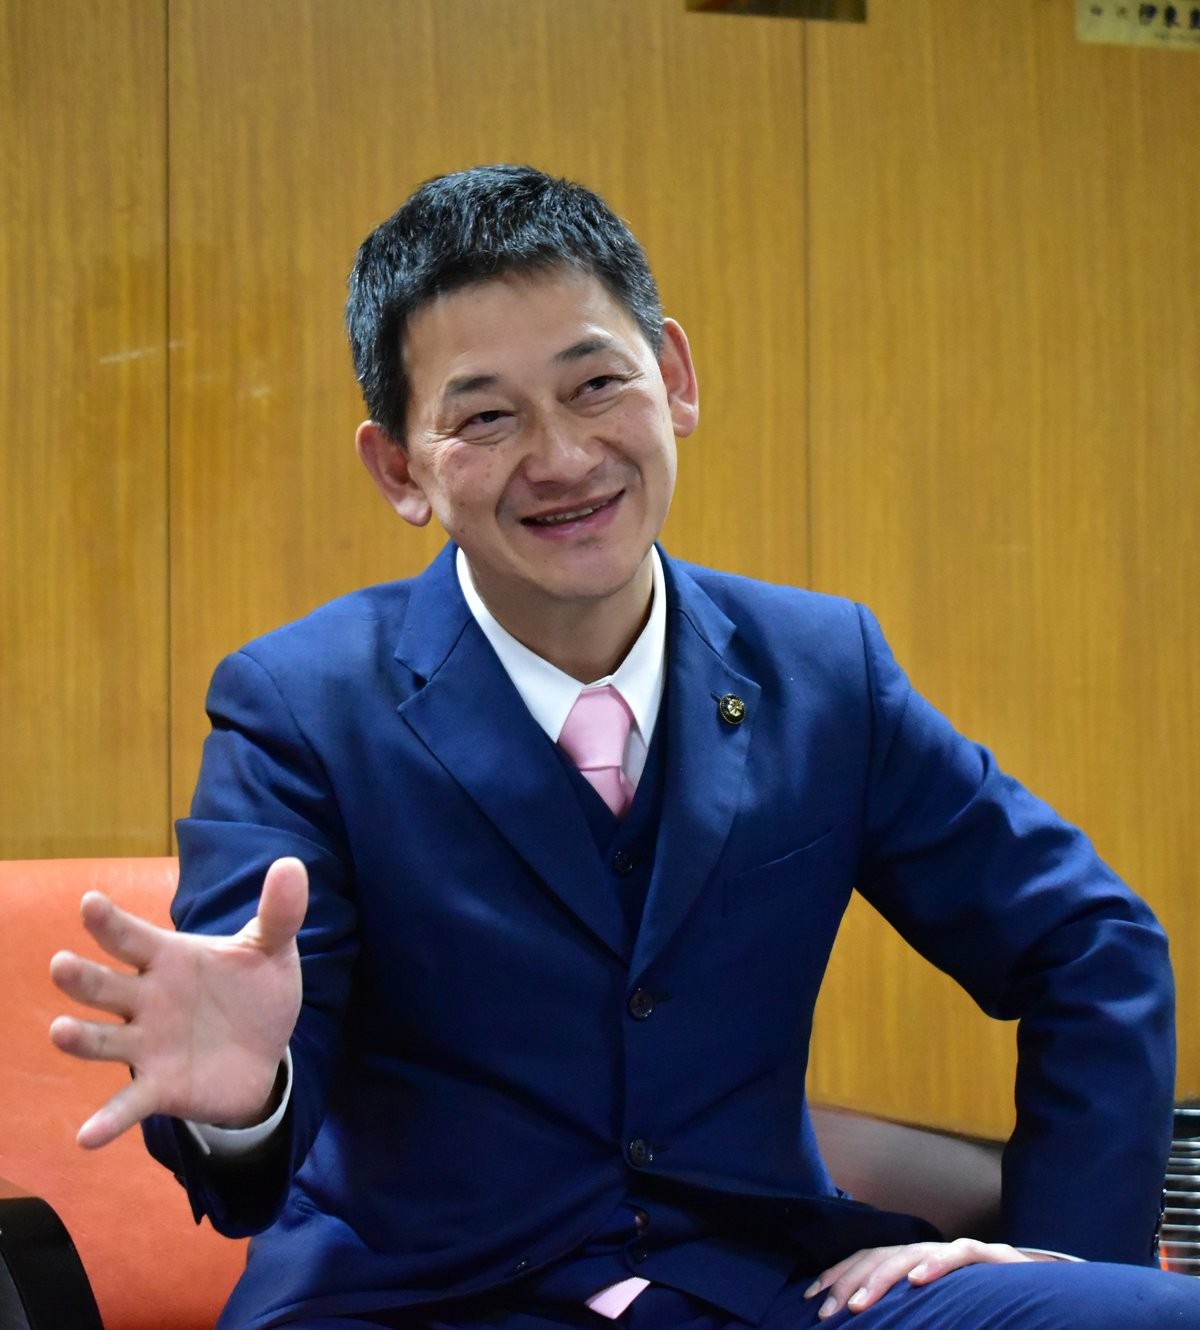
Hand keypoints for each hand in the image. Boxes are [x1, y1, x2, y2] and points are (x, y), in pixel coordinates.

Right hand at [49, 856, 307, 1148]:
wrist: (266, 1052)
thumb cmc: (253, 991)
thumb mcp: (271, 949)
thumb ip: (278, 913)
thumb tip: (293, 864)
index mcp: (168, 958)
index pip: (133, 936)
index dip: (110, 921)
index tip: (90, 903)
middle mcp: (147, 999)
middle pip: (106, 985)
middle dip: (82, 977)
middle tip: (61, 964)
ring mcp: (147, 1044)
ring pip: (104, 1040)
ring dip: (80, 1038)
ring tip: (60, 1031)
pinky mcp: (159, 1087)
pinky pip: (128, 1104)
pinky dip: (107, 1120)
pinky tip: (86, 1137)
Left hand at [804, 1238, 1049, 1316]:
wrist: (1044, 1297)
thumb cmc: (986, 1307)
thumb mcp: (938, 1312)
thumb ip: (906, 1314)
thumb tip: (864, 1322)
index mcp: (917, 1265)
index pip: (868, 1259)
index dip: (838, 1274)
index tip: (811, 1297)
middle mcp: (932, 1253)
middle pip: (881, 1255)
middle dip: (848, 1280)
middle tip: (827, 1310)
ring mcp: (958, 1252)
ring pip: (910, 1254)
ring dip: (880, 1278)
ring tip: (857, 1303)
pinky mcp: (992, 1258)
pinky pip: (960, 1254)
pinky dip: (936, 1265)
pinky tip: (917, 1281)